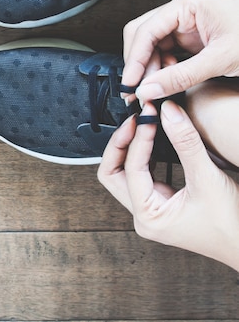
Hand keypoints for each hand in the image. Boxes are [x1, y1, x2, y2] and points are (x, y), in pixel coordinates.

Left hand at [97, 101, 238, 271]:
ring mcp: (151, 211)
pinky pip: (142, 176)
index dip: (138, 139)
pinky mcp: (162, 204)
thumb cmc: (233, 226)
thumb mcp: (208, 179)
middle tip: (135, 120)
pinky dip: (144, 156)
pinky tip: (153, 140)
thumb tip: (169, 113)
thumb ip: (187, 144)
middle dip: (120, 145)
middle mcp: (144, 216)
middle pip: (113, 173)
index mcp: (148, 217)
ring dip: (129, 149)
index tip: (148, 116)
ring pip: (124, 175)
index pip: (131, 169)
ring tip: (142, 125)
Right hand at [121, 0, 238, 104]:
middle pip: (143, 34)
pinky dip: (162, 68)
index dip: (135, 59)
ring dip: (149, 68)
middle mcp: (184, 8)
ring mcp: (186, 20)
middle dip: (139, 63)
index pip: (147, 30)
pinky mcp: (191, 34)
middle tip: (137, 90)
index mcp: (190, 2)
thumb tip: (149, 90)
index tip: (130, 83)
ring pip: (151, 44)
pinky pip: (165, 50)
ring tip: (152, 90)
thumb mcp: (221, 60)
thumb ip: (180, 77)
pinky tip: (165, 82)